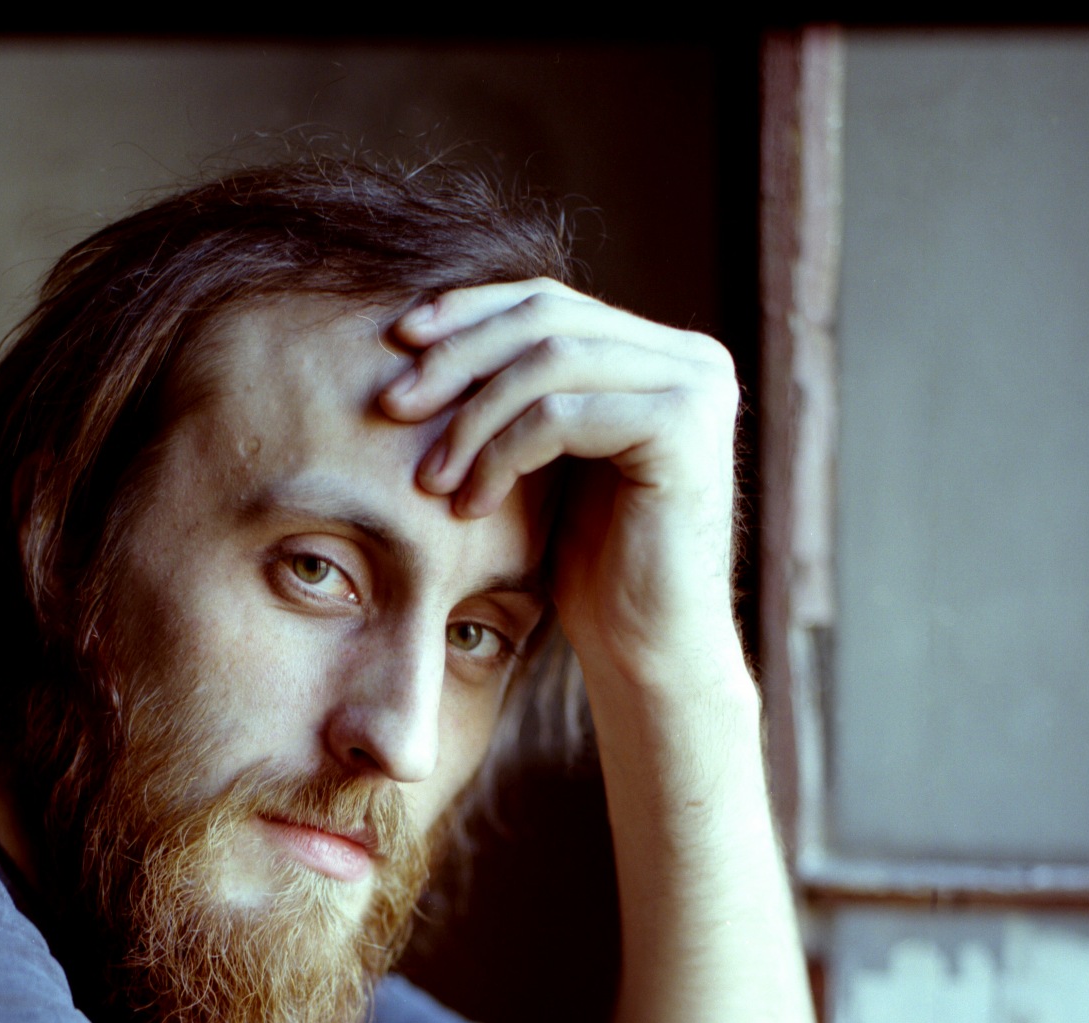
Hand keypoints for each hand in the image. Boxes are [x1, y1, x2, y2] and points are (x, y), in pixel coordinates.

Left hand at [380, 281, 745, 693]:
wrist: (648, 655)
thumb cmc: (595, 576)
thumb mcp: (551, 467)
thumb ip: (527, 398)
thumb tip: (432, 336)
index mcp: (662, 354)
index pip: (549, 302)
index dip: (469, 313)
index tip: (398, 343)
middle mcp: (692, 358)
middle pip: (546, 317)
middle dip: (457, 358)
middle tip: (392, 406)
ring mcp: (696, 388)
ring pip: (548, 361)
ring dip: (472, 419)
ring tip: (428, 479)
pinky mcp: (682, 428)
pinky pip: (561, 416)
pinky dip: (502, 454)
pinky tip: (470, 505)